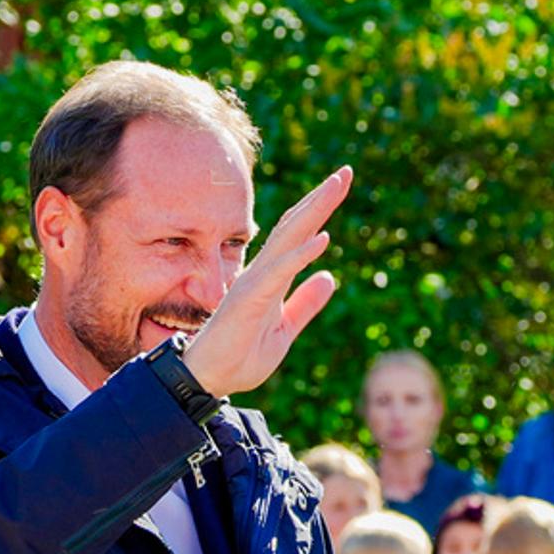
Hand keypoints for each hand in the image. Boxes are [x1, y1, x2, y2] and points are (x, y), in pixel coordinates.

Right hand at [178, 167, 352, 397]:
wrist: (207, 381)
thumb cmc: (238, 358)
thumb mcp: (284, 331)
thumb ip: (305, 305)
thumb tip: (330, 278)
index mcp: (273, 279)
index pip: (299, 237)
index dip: (320, 211)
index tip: (341, 186)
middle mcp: (263, 274)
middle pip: (295, 227)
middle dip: (321, 199)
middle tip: (346, 172)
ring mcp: (255, 284)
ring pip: (288, 239)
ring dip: (314, 212)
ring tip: (337, 186)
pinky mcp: (249, 299)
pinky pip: (279, 272)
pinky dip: (301, 254)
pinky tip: (323, 238)